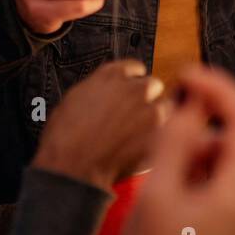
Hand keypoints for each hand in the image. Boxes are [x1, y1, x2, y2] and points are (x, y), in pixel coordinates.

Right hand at [30, 60, 167, 190]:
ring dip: (158, 116)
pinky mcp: (161, 131)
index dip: (133, 80)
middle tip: (137, 114)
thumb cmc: (66, 139)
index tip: (133, 89)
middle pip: (153, 85)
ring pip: (165, 106)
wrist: (74, 166)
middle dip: (148, 98)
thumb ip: (98, 89)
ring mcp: (150, 108)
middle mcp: (134, 88)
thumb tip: (105, 92)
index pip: (134, 68)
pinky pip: (169, 128)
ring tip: (141, 133)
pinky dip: (161, 135)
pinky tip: (144, 144)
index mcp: (111, 76)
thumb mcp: (74, 100)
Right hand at [119, 65, 234, 234]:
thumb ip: (176, 142)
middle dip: (230, 99)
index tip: (190, 75)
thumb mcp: (156, 193)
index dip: (222, 89)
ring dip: (217, 126)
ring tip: (173, 137)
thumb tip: (192, 101)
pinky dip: (212, 146)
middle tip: (190, 89)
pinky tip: (179, 160)